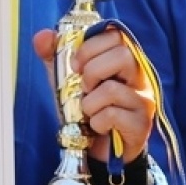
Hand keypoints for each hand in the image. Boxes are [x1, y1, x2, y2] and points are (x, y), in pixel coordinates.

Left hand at [33, 27, 156, 163]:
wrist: (99, 150)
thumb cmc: (88, 109)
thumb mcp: (67, 80)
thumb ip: (55, 56)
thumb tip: (42, 36)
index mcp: (124, 59)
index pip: (115, 34)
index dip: (90, 46)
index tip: (76, 64)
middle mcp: (139, 75)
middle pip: (122, 55)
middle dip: (92, 71)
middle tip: (83, 87)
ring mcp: (143, 99)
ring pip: (113, 88)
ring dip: (90, 102)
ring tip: (89, 111)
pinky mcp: (141, 123)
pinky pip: (113, 115)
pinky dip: (97, 122)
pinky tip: (98, 127)